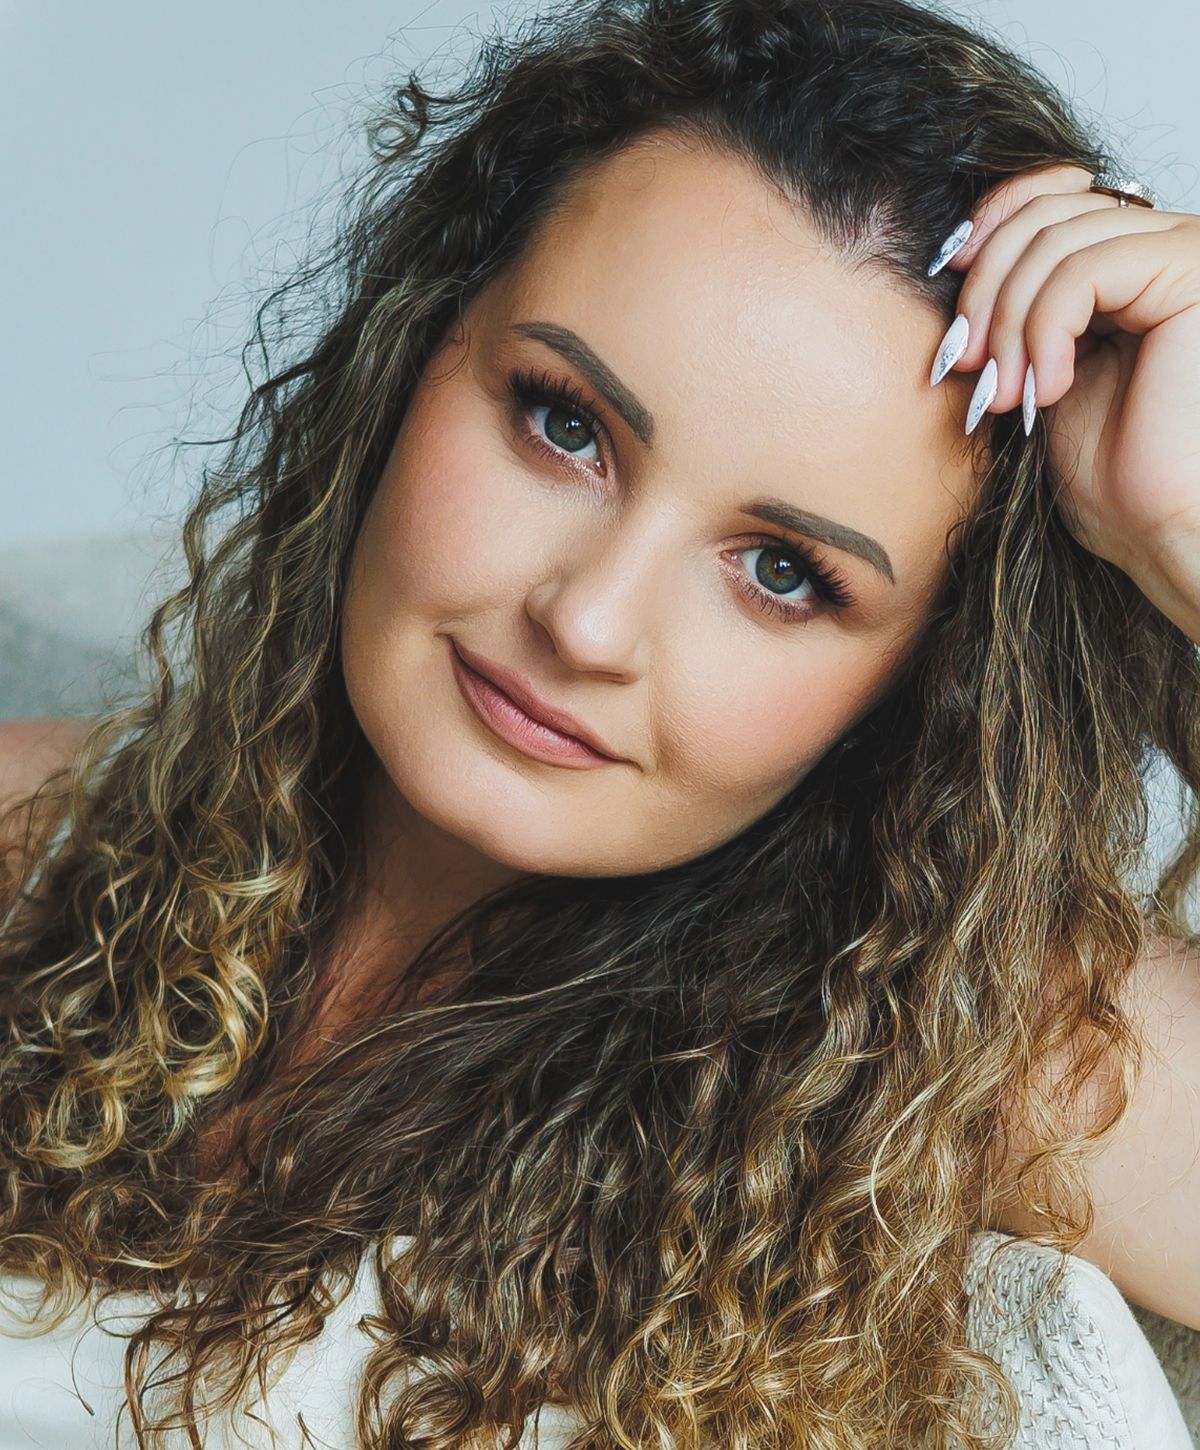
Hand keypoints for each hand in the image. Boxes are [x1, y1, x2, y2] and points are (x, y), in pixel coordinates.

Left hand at [927, 162, 1199, 612]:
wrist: (1160, 528)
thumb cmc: (1112, 475)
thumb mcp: (1038, 372)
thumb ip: (1016, 310)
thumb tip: (958, 258)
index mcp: (1131, 264)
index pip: (1051, 198)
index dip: (990, 226)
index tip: (946, 280)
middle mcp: (1164, 245)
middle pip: (1045, 216)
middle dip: (985, 291)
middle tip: (964, 365)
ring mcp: (1182, 254)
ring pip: (1057, 241)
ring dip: (1009, 323)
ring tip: (1003, 393)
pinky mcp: (1189, 272)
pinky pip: (1084, 270)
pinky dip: (1044, 329)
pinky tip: (1047, 388)